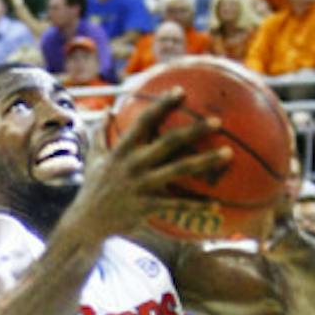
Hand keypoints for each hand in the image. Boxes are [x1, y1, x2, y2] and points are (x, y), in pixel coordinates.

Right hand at [61, 90, 231, 243]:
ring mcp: (141, 186)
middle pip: (169, 142)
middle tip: (218, 121)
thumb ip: (101, 134)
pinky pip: (177, 205)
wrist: (86, 223)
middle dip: (194, 130)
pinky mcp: (146, 207)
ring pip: (179, 170)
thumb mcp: (93, 159)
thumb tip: (107, 110)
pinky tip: (217, 204)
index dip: (162, 105)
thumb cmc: (93, 189)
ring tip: (228, 154)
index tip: (181, 91)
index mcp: (122, 150)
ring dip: (205, 162)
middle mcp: (133, 164)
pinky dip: (197, 205)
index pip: (144, 121)